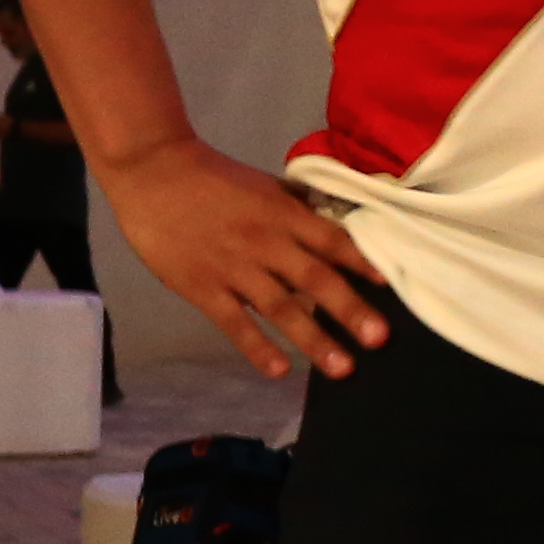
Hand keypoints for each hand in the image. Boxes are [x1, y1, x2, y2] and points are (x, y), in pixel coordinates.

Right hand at [97, 139, 388, 377]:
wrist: (152, 171)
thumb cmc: (213, 178)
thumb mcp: (264, 184)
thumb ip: (297, 209)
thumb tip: (337, 223)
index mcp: (282, 213)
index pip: (331, 239)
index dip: (361, 261)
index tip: (390, 284)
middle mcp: (265, 243)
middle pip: (315, 279)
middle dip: (349, 310)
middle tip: (379, 339)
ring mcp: (234, 268)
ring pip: (280, 308)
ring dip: (312, 339)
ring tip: (342, 368)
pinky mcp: (201, 288)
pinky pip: (234, 323)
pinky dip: (257, 347)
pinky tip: (279, 371)